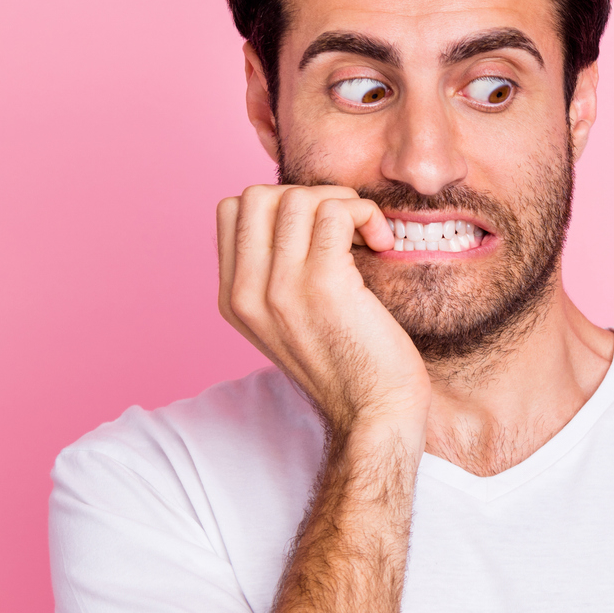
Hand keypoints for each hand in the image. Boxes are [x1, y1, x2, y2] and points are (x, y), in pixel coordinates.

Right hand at [216, 185, 426, 433]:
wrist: (374, 416)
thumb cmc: (351, 367)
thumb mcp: (294, 321)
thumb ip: (279, 275)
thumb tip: (302, 213)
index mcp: (234, 299)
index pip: (232, 212)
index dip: (283, 205)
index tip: (321, 234)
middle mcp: (247, 293)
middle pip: (257, 196)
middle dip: (309, 196)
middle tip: (347, 227)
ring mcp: (280, 289)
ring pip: (297, 197)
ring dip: (342, 203)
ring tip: (367, 237)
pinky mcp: (323, 285)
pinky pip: (335, 212)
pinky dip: (364, 213)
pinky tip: (380, 242)